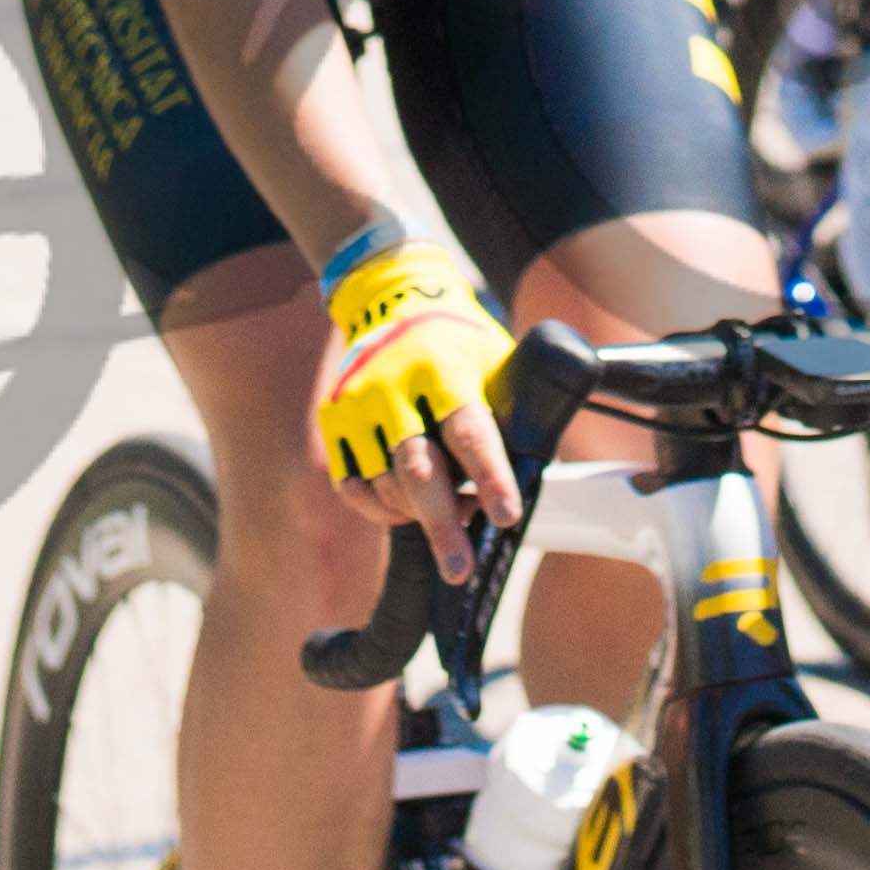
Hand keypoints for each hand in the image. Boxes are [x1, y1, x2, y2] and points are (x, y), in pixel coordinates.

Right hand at [306, 235, 521, 532]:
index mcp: (445, 369)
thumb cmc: (459, 342)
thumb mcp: (494, 360)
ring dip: (417, 515)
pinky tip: (407, 511)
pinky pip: (354, 486)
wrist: (389, 300)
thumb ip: (511, 412)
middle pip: (417, 469)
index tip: (506, 516)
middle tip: (460, 569)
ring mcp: (357, 405)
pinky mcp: (334, 423)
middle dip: (441, 524)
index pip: (470, 431)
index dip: (489, 476)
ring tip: (448, 524)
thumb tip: (536, 478)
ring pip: (384, 484)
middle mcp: (394, 388)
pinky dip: (382, 509)